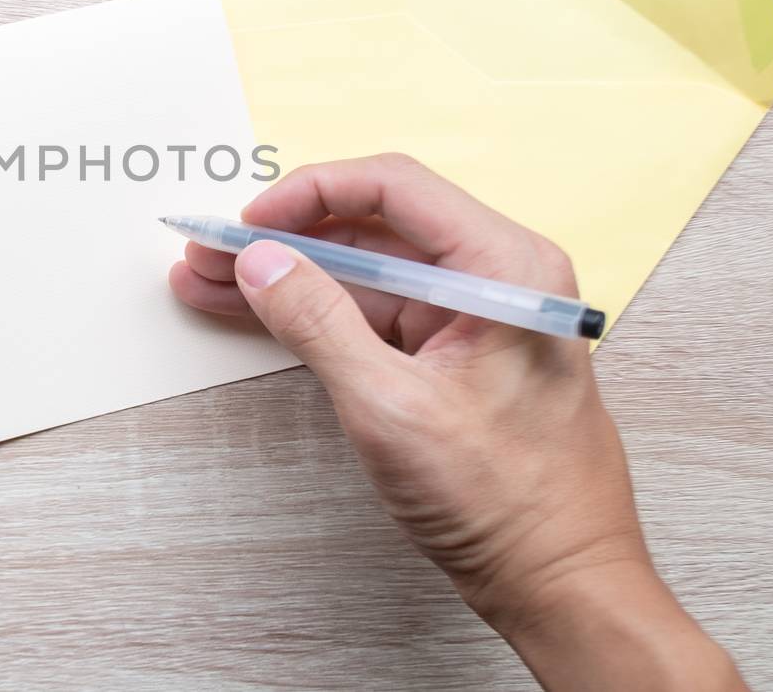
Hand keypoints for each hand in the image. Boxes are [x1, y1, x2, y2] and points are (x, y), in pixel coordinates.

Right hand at [170, 154, 743, 690]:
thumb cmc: (509, 505)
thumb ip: (319, 324)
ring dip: (288, 277)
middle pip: (373, 226)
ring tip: (210, 280)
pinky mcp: (453, 355)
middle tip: (213, 249)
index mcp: (506, 267)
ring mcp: (475, 317)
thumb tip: (262, 263)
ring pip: (365, 272)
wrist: (561, 585)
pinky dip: (315, 315)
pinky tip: (256, 312)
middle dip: (284, 237)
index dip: (309, 194)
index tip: (249, 221)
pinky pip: (375, 314)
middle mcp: (497, 277)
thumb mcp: (392, 409)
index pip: (395, 188)